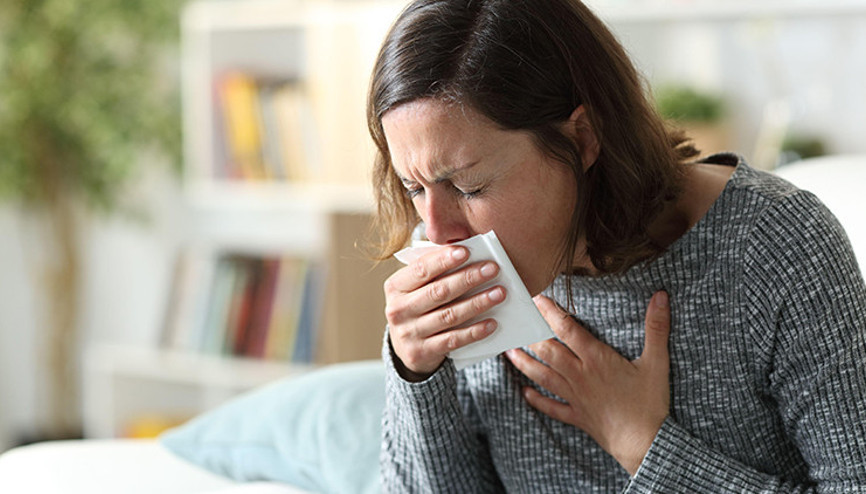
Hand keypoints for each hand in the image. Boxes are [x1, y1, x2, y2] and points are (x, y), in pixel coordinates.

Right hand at [385, 245, 505, 380]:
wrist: (405, 347)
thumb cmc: (418, 306)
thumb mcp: (416, 287)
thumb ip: (434, 270)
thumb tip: (466, 252)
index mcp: (395, 287)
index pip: (420, 269)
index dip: (443, 260)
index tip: (466, 251)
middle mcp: (398, 310)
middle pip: (438, 291)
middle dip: (468, 278)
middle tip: (492, 269)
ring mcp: (408, 333)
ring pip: (449, 315)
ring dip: (477, 303)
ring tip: (499, 293)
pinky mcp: (421, 352)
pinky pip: (453, 340)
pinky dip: (474, 331)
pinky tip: (491, 323)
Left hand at [505, 291, 670, 475]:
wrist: (644, 443)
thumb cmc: (650, 403)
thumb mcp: (657, 362)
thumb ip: (656, 327)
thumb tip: (661, 296)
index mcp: (596, 359)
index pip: (567, 330)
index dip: (550, 312)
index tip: (537, 299)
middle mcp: (580, 375)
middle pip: (548, 351)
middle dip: (531, 335)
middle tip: (516, 322)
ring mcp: (575, 397)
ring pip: (543, 376)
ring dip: (525, 364)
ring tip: (509, 352)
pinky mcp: (577, 416)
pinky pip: (552, 407)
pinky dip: (537, 400)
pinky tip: (525, 393)